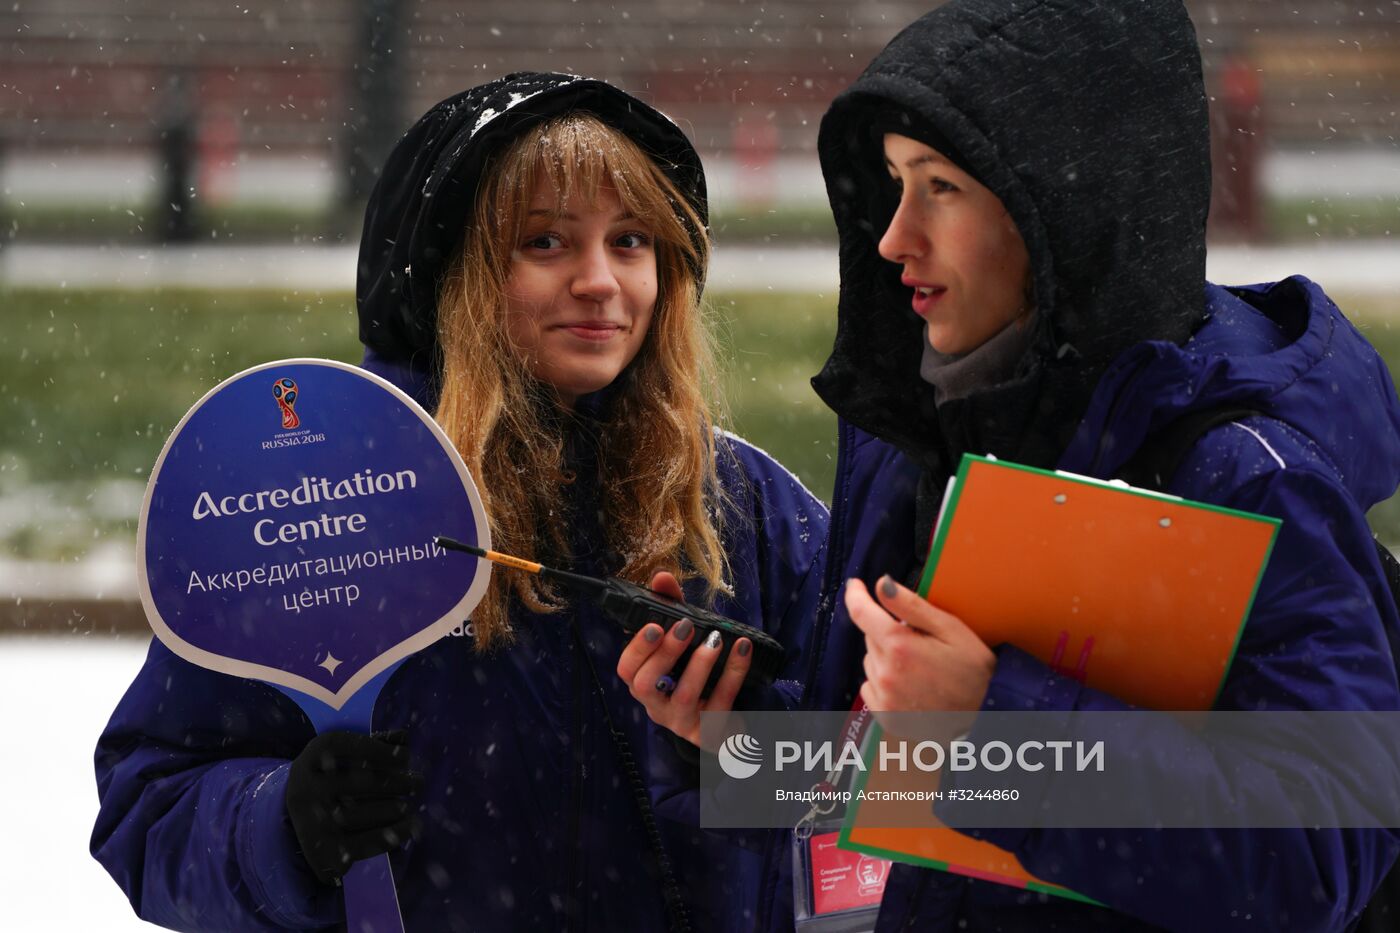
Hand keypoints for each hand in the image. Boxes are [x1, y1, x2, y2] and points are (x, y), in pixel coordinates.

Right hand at [285, 729, 423, 885]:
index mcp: (309, 759)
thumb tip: (403, 737)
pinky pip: (359, 844)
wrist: (302, 824)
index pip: (339, 745)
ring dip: (389, 810)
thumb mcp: (344, 758)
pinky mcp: (321, 850)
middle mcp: (304, 788)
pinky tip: (409, 826)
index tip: (405, 755)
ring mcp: (309, 821)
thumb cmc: (334, 780)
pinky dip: (389, 835)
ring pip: (355, 816)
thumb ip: (375, 745)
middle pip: (353, 782)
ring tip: (408, 806)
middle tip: (418, 783)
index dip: (375, 748)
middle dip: (393, 782)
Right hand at [614, 571, 752, 746]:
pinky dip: (734, 673)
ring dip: (699, 664)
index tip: (654, 624)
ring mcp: (682, 722)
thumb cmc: (694, 676)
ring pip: (683, 697)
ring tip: (715, 639)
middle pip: (646, 685)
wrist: (723, 723)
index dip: (636, 648)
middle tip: (684, 626)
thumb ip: (670, 609)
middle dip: (664, 653)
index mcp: (644, 684)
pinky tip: (742, 649)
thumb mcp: (681, 644)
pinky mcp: (710, 732)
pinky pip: (721, 704)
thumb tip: (662, 577)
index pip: (626, 669)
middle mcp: (657, 706)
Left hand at [845, 575, 994, 715]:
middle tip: (918, 639)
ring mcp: (884, 698)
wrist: (986, 716)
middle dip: (887, 631)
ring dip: (886, 656)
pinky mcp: (885, 716)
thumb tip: (882, 584)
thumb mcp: (950, 629)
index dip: (856, 594)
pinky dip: (883, 681)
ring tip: (918, 665)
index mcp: (900, 647)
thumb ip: (912, 605)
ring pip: (871, 661)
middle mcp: (886, 674)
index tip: (856, 585)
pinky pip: (870, 687)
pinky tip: (909, 684)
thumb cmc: (973, 670)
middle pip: (870, 636)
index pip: (861, 612)